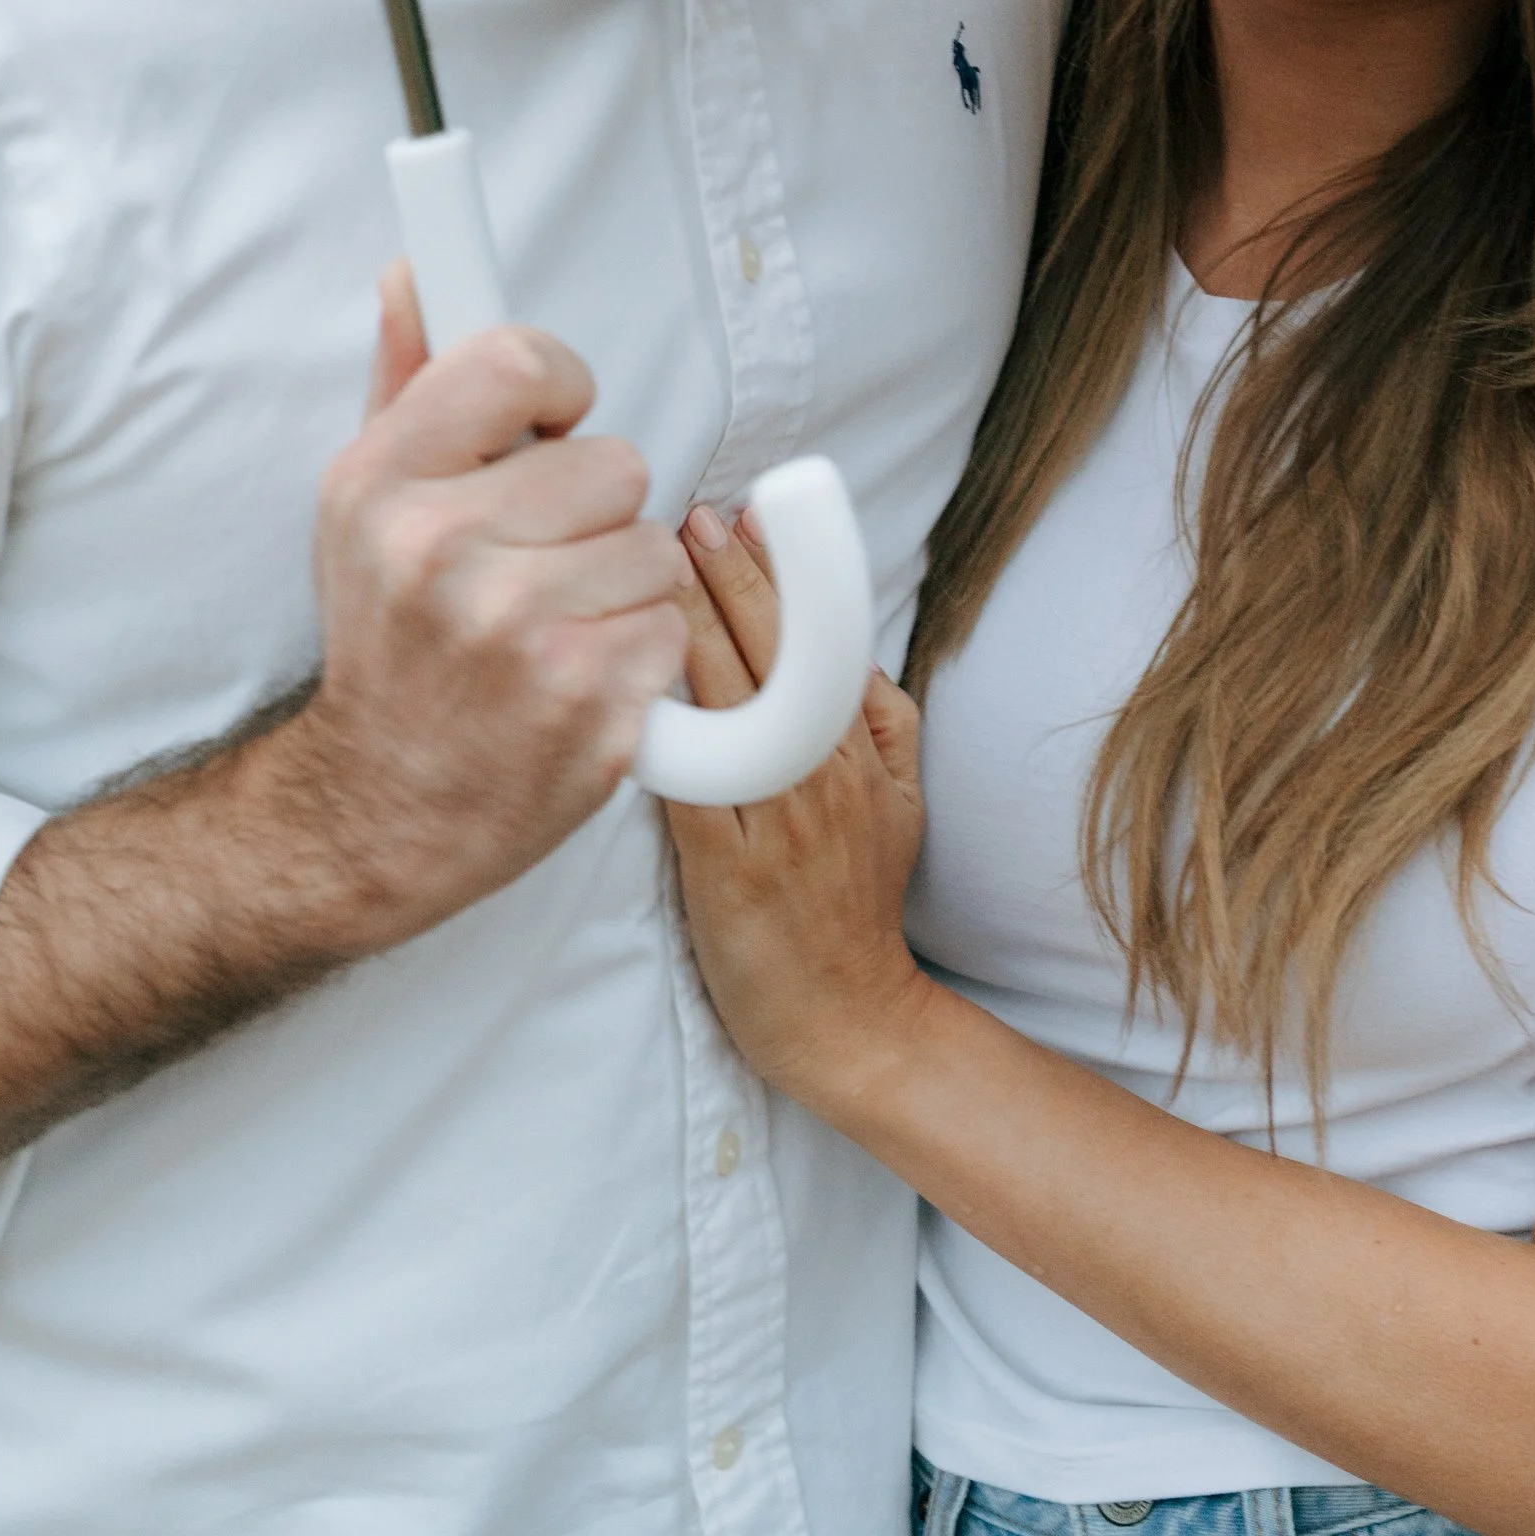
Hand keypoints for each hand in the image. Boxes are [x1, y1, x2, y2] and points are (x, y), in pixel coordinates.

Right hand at [257, 265, 693, 956]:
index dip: (559, 388)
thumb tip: (418, 270)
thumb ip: (407, 380)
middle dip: (594, 510)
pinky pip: (672, 630)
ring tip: (553, 628)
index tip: (549, 428)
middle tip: (535, 563)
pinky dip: (640, 659)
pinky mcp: (586, 706)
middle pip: (616, 461)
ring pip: (655, 547)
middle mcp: (441, 551)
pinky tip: (575, 682)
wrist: (377, 809)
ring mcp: (517, 633)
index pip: (519, 360)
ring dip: (624, 588)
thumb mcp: (365, 504)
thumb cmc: (389, 642)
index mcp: (383, 483)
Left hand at [661, 504, 929, 1111]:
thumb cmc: (858, 903)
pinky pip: (695, 779)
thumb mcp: (904, 800)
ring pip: (737, 703)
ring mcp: (778, 818)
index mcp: (862, 747)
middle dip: (733, 576)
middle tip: (691, 517)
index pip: (825, 638)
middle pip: (779, 654)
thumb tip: (845, 640)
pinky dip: (667, 725)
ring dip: (694, 626)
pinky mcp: (727, 865)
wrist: (849, 1019)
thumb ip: (882, 716)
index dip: (785, 572)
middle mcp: (824, 773)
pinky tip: (631, 674)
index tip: (748, 516)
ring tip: (656, 568)